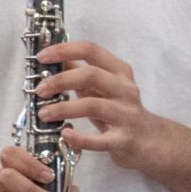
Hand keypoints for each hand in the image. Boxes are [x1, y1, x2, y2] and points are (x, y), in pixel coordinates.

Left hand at [34, 41, 171, 172]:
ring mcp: (126, 115)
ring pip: (93, 105)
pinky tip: (65, 134)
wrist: (150, 141)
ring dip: (63, 109)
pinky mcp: (124, 140)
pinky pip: (100, 140)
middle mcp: (125, 89)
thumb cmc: (119, 110)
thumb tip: (54, 58)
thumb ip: (81, 73)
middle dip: (60, 80)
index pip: (91, 50)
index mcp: (119, 71)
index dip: (64, 50)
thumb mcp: (102, 87)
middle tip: (40, 90)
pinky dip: (80, 138)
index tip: (42, 57)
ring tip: (44, 114)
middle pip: (90, 75)